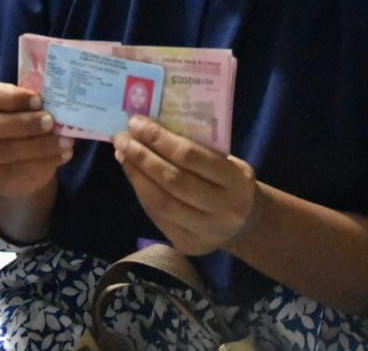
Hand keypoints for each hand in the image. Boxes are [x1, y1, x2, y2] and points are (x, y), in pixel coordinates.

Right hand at [0, 81, 71, 198]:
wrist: (9, 153)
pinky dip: (43, 163)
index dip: (11, 97)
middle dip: (24, 124)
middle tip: (50, 122)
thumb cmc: (16, 115)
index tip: (38, 100)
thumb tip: (59, 100)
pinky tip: (62, 156)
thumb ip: (32, 100)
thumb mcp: (20, 102)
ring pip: (4, 152)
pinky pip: (16, 172)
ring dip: (39, 147)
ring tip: (65, 142)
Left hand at [114, 116, 256, 255]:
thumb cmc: (228, 180)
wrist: (245, 223)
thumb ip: (195, 147)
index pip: (190, 156)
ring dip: (136, 175)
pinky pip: (157, 216)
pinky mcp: (188, 244)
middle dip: (142, 156)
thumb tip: (147, 129)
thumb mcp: (225, 159)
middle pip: (172, 180)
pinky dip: (141, 192)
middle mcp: (224, 209)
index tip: (136, 123)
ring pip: (160, 202)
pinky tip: (133, 175)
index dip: (159, 138)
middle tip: (122, 138)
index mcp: (237, 180)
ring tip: (122, 154)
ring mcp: (205, 231)